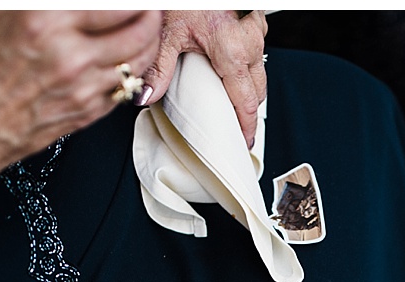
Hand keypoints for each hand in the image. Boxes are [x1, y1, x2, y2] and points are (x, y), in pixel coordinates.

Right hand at [0, 10, 162, 281]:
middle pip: (140, 28)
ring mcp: (85, 87)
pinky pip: (129, 85)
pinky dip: (137, 66)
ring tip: (147, 23)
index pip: (116, 2)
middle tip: (150, 6)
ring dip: (151, 38)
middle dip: (151, 11)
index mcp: (44, 20)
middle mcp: (71, 55)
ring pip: (141, 59)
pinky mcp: (90, 111)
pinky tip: (130, 54)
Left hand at [137, 10, 267, 146]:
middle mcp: (249, 43)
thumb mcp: (168, 32)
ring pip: (259, 73)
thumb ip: (158, 67)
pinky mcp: (253, 23)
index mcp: (231, 51)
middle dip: (248, 112)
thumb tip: (145, 96)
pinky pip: (256, 54)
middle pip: (257, 91)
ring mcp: (255, 32)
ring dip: (248, 90)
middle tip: (237, 130)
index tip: (244, 145)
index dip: (246, 128)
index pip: (245, 102)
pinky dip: (248, 68)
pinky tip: (234, 72)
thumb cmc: (187, 0)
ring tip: (235, 106)